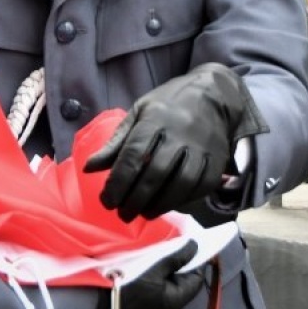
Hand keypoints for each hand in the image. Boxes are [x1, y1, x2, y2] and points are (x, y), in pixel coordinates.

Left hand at [84, 63, 266, 222]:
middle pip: (157, 173)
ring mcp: (202, 147)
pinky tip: (168, 205)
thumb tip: (89, 169)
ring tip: (144, 214)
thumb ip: (116, 142)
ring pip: (182, 184)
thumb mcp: (138, 113)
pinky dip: (184, 201)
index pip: (134, 155)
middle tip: (123, 215)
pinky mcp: (218, 159)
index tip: (107, 201)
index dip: (118, 182)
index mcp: (156, 119)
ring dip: (160, 205)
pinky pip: (202, 186)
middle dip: (136, 199)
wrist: (213, 94)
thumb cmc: (168, 105)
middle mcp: (180, 133)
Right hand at [89, 241, 205, 308]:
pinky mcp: (143, 308)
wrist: (96, 302)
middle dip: (180, 264)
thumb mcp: (155, 268)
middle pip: (183, 282)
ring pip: (169, 285)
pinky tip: (147, 264)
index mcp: (176, 301)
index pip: (197, 279)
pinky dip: (156, 277)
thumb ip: (177, 257)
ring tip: (160, 251)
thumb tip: (194, 247)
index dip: (196, 261)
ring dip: (166, 269)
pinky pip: (157, 290)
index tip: (190, 244)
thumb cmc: (128, 284)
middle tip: (173, 244)